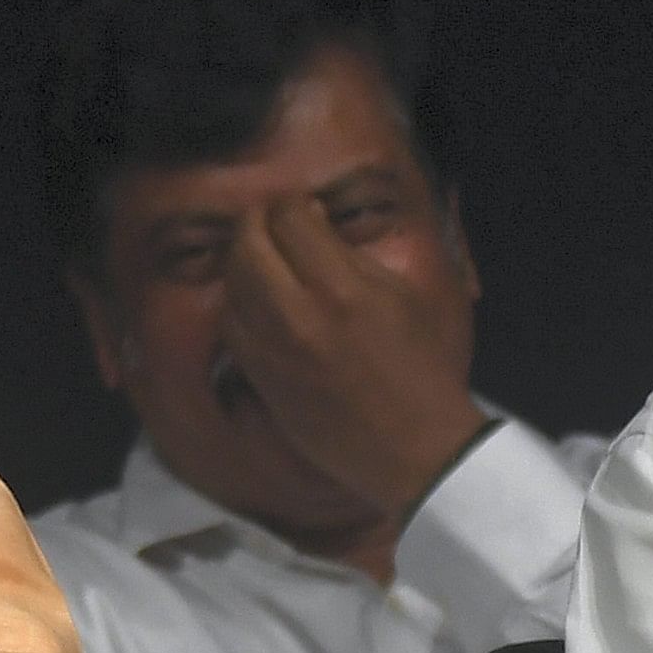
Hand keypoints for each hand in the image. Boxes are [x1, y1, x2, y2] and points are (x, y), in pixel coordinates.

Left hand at [218, 194, 486, 514]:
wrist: (414, 448)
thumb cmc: (423, 369)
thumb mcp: (404, 296)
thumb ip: (354, 257)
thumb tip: (316, 226)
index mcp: (343, 288)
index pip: (290, 218)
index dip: (293, 204)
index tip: (304, 208)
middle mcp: (298, 315)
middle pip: (248, 243)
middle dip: (257, 222)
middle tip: (273, 223)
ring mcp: (272, 349)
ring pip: (231, 283)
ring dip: (243, 260)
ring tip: (264, 258)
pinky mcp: (260, 378)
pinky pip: (229, 325)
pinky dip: (237, 303)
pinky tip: (256, 301)